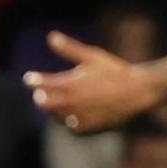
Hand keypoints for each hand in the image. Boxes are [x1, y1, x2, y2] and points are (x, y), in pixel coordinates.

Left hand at [23, 32, 164, 133]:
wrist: (137, 93)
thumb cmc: (114, 72)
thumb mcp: (92, 57)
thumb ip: (69, 49)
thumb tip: (51, 37)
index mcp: (69, 84)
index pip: (41, 84)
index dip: (33, 80)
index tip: (29, 78)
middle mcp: (70, 103)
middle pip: (43, 103)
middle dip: (41, 97)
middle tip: (40, 93)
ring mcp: (76, 118)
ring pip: (56, 115)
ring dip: (56, 108)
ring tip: (67, 99)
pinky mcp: (83, 130)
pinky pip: (69, 126)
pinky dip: (70, 119)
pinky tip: (77, 111)